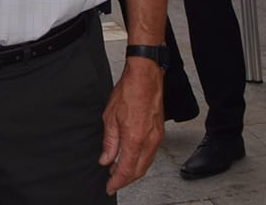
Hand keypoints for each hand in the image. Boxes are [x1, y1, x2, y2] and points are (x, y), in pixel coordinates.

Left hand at [98, 58, 164, 192]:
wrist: (145, 77)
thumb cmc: (128, 92)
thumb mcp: (110, 117)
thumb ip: (109, 142)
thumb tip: (106, 159)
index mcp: (134, 139)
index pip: (126, 170)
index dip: (117, 182)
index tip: (109, 187)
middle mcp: (148, 142)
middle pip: (138, 171)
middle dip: (125, 180)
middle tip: (113, 182)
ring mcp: (157, 138)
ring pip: (145, 164)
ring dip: (133, 171)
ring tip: (119, 172)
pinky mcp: (160, 133)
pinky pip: (150, 155)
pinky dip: (140, 161)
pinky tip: (132, 159)